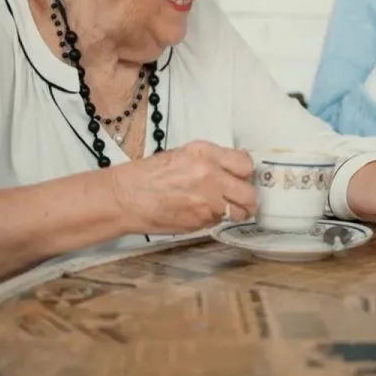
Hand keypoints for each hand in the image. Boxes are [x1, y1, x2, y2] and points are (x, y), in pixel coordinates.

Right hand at [111, 140, 255, 233]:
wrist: (126, 197)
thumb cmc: (149, 175)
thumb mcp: (181, 154)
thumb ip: (210, 159)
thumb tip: (232, 169)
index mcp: (205, 154)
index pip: (245, 164)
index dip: (245, 172)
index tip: (242, 176)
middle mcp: (211, 176)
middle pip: (249, 193)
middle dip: (247, 198)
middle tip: (240, 198)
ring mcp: (207, 201)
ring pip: (239, 212)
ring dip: (235, 211)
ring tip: (223, 208)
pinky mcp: (200, 221)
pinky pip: (219, 221)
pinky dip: (214, 219)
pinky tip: (199, 212)